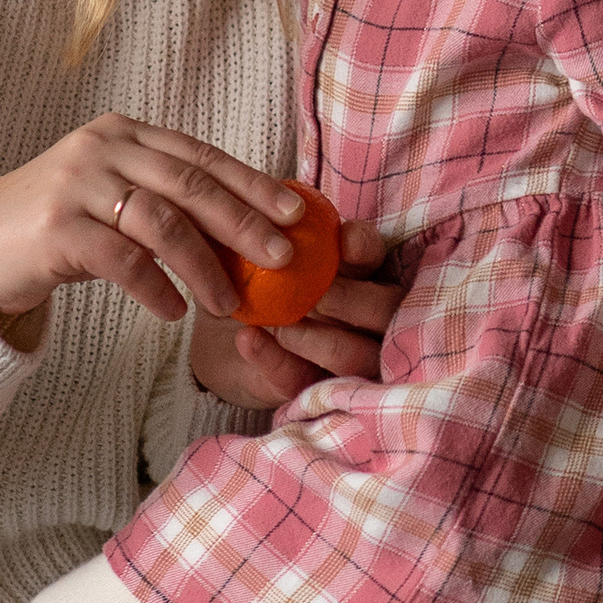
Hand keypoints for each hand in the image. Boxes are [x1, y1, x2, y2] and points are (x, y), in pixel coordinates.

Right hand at [0, 117, 313, 347]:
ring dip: (205, 266)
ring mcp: (76, 184)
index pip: (201, 154)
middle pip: (190, 183)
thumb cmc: (59, 228)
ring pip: (161, 222)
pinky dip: (155, 288)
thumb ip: (166, 199)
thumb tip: (251, 229)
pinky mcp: (54, 228)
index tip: (296, 213)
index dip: (252, 183)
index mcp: (125, 133)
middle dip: (243, 221)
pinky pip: (121, 259)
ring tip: (230, 303)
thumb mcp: (113, 197)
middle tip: (282, 258)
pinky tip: (173, 312)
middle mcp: (102, 149)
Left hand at [190, 223, 393, 411]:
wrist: (217, 337)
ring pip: (358, 356)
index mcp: (354, 271)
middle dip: (352, 301)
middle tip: (316, 294)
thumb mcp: (252, 253)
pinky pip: (302, 381)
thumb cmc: (249, 283)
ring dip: (319, 339)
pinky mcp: (311, 390)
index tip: (345, 243)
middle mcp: (364, 317)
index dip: (364, 248)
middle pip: (386, 310)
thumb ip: (265, 234)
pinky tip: (249, 340)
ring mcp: (346, 359)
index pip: (375, 254)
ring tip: (279, 325)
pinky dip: (276, 360)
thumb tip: (269, 212)